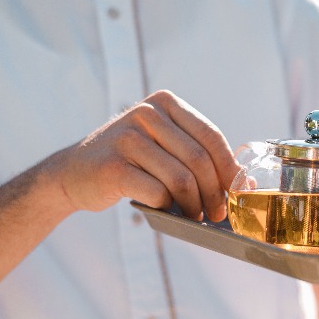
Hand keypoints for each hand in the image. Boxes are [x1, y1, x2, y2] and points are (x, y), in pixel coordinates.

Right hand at [55, 90, 239, 220]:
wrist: (73, 172)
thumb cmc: (130, 160)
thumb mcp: (162, 143)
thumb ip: (197, 154)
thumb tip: (244, 182)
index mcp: (165, 102)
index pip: (211, 136)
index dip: (228, 168)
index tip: (236, 192)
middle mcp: (146, 113)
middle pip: (199, 159)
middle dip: (215, 192)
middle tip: (217, 213)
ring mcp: (128, 138)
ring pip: (181, 179)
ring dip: (194, 205)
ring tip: (194, 216)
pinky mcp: (113, 166)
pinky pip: (157, 192)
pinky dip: (167, 208)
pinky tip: (166, 211)